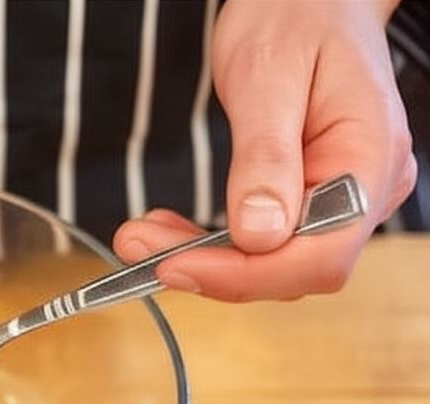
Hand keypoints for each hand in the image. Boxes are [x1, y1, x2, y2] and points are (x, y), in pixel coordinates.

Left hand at [114, 0, 416, 301]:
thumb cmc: (295, 16)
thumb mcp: (268, 77)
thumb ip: (265, 158)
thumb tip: (258, 234)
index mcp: (369, 157)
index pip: (319, 253)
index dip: (246, 274)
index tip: (176, 266)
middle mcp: (366, 188)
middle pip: (294, 268)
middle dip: (212, 269)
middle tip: (138, 244)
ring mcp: (341, 197)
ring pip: (273, 262)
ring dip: (205, 260)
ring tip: (143, 236)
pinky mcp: (310, 197)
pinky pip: (265, 240)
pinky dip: (214, 244)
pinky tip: (171, 231)